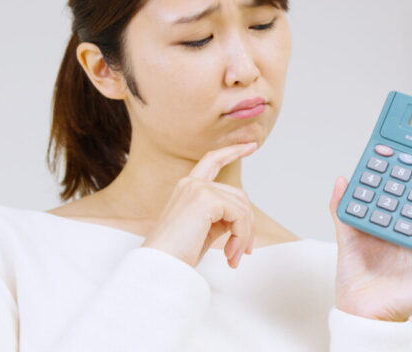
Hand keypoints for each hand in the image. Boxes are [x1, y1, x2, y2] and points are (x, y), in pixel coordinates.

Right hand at [141, 142, 257, 268]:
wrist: (159, 266)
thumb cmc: (178, 252)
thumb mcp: (204, 227)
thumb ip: (222, 213)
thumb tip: (246, 215)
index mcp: (188, 187)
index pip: (213, 160)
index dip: (233, 151)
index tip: (251, 145)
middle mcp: (192, 183)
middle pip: (239, 195)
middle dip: (247, 224)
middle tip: (244, 251)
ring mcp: (198, 189)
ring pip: (242, 207)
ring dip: (244, 235)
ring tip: (235, 256)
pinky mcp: (206, 199)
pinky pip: (240, 215)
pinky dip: (241, 236)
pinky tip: (231, 253)